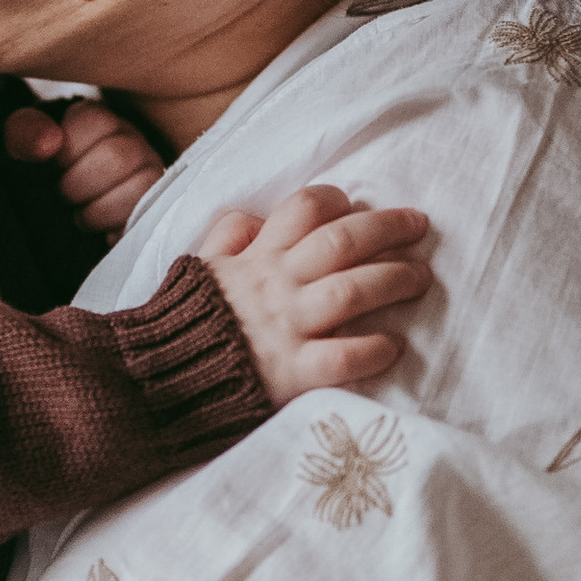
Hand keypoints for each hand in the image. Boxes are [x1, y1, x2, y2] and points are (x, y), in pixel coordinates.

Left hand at [3, 98, 166, 237]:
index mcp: (97, 119)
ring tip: (79, 216)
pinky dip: (116, 230)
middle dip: (77, 185)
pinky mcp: (156, 208)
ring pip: (139, 188)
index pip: (95, 120)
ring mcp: (149, 174)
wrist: (50, 215)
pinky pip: (147, 219)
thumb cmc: (38, 172)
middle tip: (61, 197)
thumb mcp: (21, 147)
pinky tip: (100, 233)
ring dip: (97, 212)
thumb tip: (49, 142)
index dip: (66, 151)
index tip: (50, 167)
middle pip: (117, 156)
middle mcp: (130, 141)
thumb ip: (25, 133)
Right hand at [196, 183, 432, 403]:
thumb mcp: (200, 267)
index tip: (357, 205)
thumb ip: (227, 237)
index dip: (337, 201)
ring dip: (394, 279)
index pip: (303, 209)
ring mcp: (286, 327)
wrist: (159, 379)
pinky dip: (374, 349)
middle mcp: (276, 285)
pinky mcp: (292, 372)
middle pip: (342, 242)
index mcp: (256, 257)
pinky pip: (343, 356)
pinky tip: (395, 347)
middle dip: (388, 228)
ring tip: (421, 279)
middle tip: (420, 226)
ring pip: (351, 291)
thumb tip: (256, 217)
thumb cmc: (184, 323)